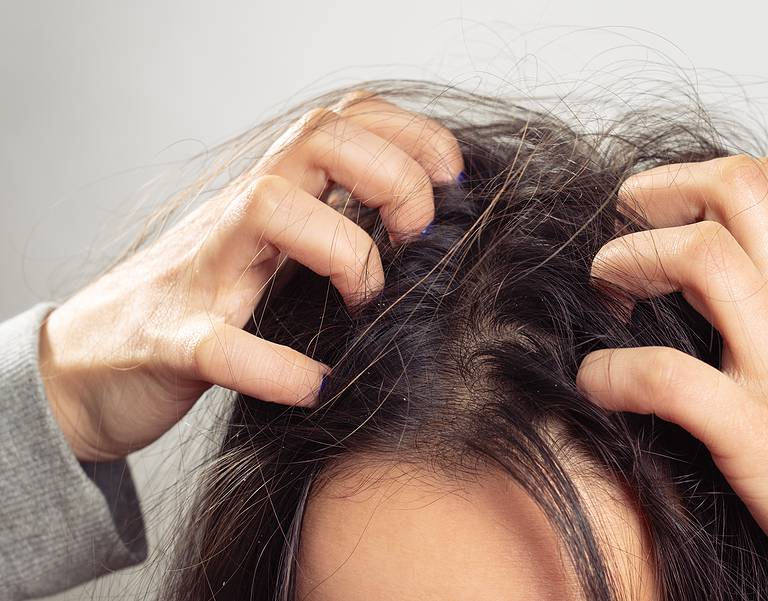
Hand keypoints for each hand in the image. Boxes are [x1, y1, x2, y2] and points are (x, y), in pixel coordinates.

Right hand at [39, 92, 462, 462]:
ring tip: (365, 302)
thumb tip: (423, 248)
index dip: (409, 136)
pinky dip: (274, 368)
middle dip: (390, 175)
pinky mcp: (170, 342)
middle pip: (316, 138)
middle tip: (417, 236)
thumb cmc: (195, 312)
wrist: (88, 368)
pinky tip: (314, 386)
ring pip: (267, 207)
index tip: (452, 181)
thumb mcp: (267, 262)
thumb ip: (324, 239)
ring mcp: (200, 274)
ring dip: (343, 249)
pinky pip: (219, 344)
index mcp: (270, 201)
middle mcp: (236, 220)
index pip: (343, 123)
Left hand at [576, 156, 767, 600]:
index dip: (690, 178)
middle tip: (617, 236)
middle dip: (655, 194)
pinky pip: (666, 378)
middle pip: (734, 190)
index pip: (765, 186)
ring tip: (605, 298)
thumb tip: (721, 300)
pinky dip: (612, 373)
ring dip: (628, 263)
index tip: (649, 215)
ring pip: (701, 258)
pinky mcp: (761, 437)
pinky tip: (595, 384)